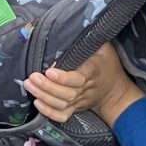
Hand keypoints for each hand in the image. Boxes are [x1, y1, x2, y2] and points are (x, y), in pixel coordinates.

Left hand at [24, 42, 144, 125]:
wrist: (116, 92)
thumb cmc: (107, 65)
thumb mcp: (105, 48)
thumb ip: (90, 41)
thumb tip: (74, 29)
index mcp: (93, 72)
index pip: (78, 79)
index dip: (63, 78)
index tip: (48, 71)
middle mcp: (86, 89)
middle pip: (66, 93)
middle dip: (47, 87)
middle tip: (31, 78)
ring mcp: (80, 101)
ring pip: (62, 104)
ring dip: (44, 96)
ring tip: (29, 85)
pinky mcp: (75, 108)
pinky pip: (63, 116)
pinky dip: (50, 113)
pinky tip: (37, 104)